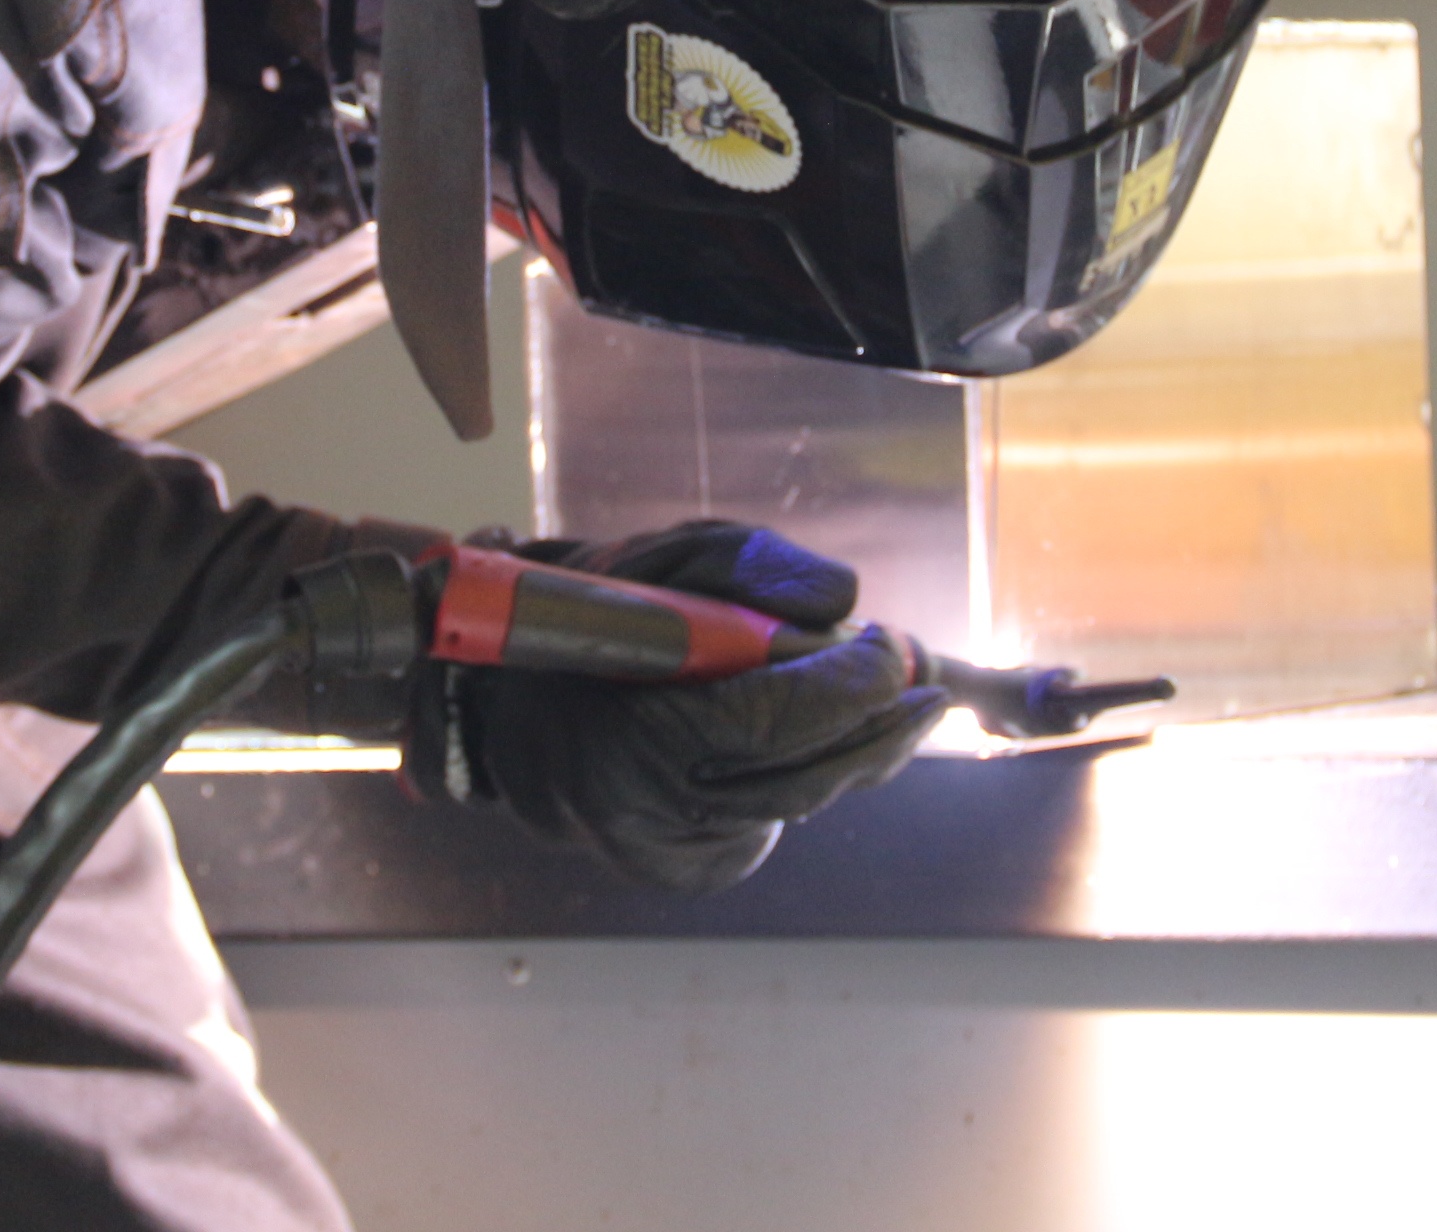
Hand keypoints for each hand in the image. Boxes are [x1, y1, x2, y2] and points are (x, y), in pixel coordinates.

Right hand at [404, 521, 943, 891]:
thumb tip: (842, 600)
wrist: (512, 710)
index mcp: (616, 735)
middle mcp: (640, 816)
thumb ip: (748, 566)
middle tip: (924, 689)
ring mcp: (664, 855)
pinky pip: (775, 816)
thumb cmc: (587, 621)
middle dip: (875, 729)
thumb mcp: (655, 565)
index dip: (841, 687)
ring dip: (854, 750)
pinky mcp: (686, 871)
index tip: (887, 647)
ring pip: (796, 801)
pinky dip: (812, 771)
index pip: (760, 722)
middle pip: (800, 778)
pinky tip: (827, 737)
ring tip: (894, 702)